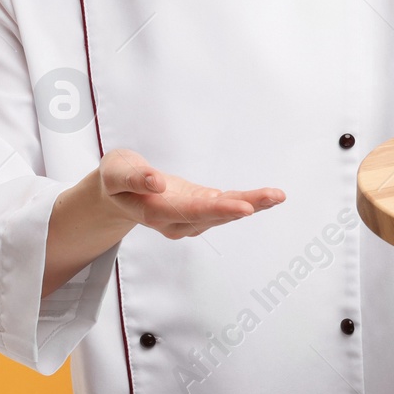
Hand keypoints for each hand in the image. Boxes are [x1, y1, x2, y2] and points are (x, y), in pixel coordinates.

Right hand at [96, 148, 284, 239]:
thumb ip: (134, 178)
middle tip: (275, 196)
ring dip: (253, 204)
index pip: (193, 211)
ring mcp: (189, 217)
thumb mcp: (116, 172)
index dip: (219, 209)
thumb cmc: (116, 179)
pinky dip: (247, 201)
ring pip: (224, 212)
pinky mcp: (198, 208)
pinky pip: (226, 205)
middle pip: (215, 214)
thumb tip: (157, 182)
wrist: (117, 193)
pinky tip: (267, 198)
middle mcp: (177, 221)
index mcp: (157, 212)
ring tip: (278, 195)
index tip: (245, 207)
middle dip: (247, 205)